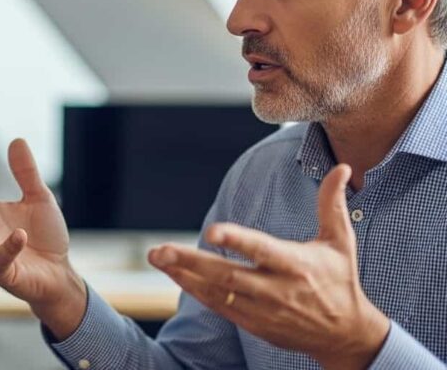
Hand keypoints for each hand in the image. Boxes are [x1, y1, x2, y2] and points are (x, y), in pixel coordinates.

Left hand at [148, 164, 389, 368]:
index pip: (262, 250)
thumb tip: (341, 168)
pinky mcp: (254, 324)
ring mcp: (263, 310)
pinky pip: (218, 307)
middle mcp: (277, 289)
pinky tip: (174, 274)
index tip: (212, 231)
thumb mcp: (341, 242)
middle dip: (191, 261)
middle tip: (160, 249)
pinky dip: (195, 291)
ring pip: (217, 293)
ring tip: (157, 257)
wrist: (346, 335)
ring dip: (184, 275)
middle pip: (228, 275)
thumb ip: (331, 204)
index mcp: (297, 265)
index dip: (237, 241)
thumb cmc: (339, 280)